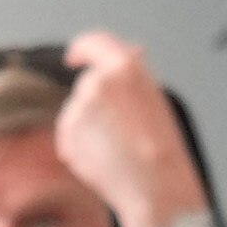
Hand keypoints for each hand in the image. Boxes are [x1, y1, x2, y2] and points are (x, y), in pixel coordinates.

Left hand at [52, 32, 207, 226]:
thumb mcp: (152, 96)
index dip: (82, 48)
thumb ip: (132, 74)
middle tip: (125, 127)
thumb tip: (131, 51)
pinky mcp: (66, 134)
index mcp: (123, 67)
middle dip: (98, 102)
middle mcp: (95, 83)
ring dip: (91, 127)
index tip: (75, 56)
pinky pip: (70, 137)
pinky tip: (105, 158)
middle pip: (87, 84)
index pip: (93, 42)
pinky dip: (81, 147)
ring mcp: (77, 108)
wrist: (156, 184)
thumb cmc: (161, 144)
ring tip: (119, 146)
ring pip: (77, 112)